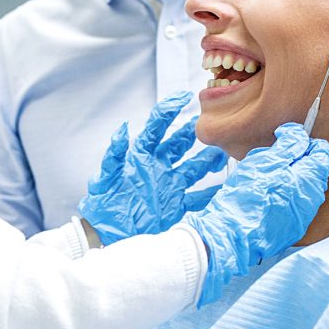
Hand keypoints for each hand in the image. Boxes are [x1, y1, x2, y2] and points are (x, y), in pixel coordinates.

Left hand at [79, 91, 227, 244]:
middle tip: (210, 122)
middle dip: (194, 133)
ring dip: (208, 160)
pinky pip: (197, 197)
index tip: (184, 96)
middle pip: (180, 144)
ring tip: (223, 151)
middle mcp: (158, 166)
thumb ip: (114, 154)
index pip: (158, 127)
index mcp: (141, 155)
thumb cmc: (103, 202)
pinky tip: (224, 188)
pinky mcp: (175, 204)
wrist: (106, 232)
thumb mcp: (106, 177)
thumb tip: (123, 129)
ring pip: (193, 167)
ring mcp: (168, 185)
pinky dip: (211, 193)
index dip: (170, 110)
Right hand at [184, 122, 328, 305]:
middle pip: (313, 171)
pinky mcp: (292, 229)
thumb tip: (299, 135)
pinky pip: (293, 206)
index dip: (305, 142)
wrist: (233, 235)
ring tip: (264, 181)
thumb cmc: (246, 198)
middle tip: (271, 160)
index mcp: (310, 178)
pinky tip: (264, 199)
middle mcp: (312, 199)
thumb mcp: (266, 160)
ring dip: (288, 181)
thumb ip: (289, 144)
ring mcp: (303, 216)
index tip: (288, 140)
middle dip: (296, 162)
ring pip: (302, 189)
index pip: (324, 152)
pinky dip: (283, 198)